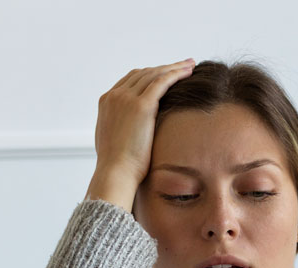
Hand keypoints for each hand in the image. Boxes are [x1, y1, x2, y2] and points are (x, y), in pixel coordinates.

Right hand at [84, 58, 195, 210]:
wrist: (115, 172)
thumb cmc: (118, 165)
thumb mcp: (115, 140)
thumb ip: (121, 127)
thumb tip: (130, 130)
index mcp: (106, 102)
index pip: (131, 80)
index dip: (150, 75)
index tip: (166, 74)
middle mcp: (115, 95)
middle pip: (143, 73)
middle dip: (164, 68)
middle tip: (182, 65)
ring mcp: (126, 98)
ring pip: (154, 74)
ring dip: (174, 67)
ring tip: (190, 65)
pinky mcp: (141, 105)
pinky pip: (162, 81)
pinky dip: (176, 73)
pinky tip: (188, 72)